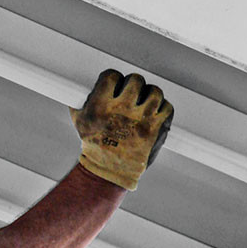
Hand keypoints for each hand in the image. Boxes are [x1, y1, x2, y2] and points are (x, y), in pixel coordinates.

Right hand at [70, 69, 173, 190]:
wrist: (110, 172)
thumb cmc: (93, 145)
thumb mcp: (79, 120)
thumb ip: (81, 98)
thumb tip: (80, 78)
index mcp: (101, 106)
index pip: (112, 75)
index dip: (113, 80)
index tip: (114, 86)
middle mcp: (122, 111)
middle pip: (135, 80)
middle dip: (132, 87)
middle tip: (129, 96)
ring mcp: (143, 120)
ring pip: (154, 91)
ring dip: (149, 95)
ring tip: (143, 104)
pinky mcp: (158, 129)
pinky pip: (167, 106)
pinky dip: (162, 109)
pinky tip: (152, 114)